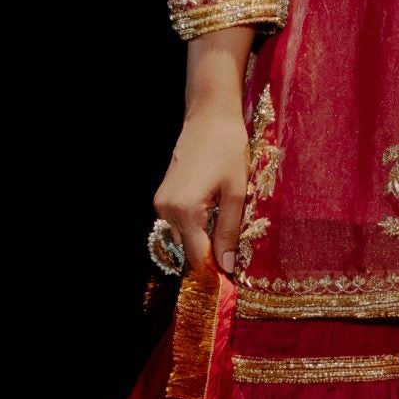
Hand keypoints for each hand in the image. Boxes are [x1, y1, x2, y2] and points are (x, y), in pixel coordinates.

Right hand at [153, 89, 249, 283]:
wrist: (210, 117)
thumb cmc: (229, 149)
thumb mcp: (237, 192)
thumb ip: (230, 231)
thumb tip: (226, 267)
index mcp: (186, 210)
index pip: (197, 258)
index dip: (214, 272)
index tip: (232, 282)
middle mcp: (167, 210)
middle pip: (188, 251)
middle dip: (211, 256)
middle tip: (235, 257)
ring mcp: (161, 203)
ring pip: (183, 238)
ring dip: (203, 241)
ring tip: (227, 231)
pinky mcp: (163, 197)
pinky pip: (179, 224)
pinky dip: (196, 227)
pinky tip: (214, 215)